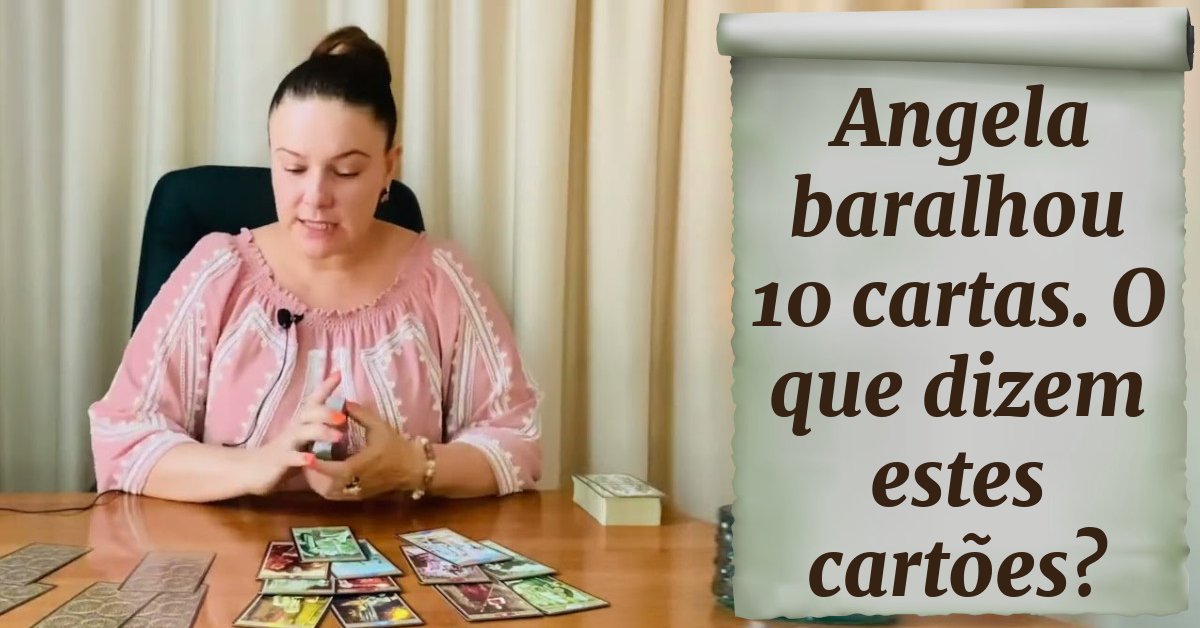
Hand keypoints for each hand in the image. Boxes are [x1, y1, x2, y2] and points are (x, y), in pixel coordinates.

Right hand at [244, 372, 346, 495]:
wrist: (250, 470)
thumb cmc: (283, 453)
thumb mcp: (304, 439)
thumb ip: (319, 429)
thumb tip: (344, 420)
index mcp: (301, 422)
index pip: (313, 400)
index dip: (325, 387)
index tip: (338, 373)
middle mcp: (294, 428)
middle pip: (309, 413)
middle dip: (326, 412)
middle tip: (343, 417)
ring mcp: (286, 444)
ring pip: (302, 432)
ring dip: (321, 432)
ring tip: (339, 437)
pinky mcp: (279, 460)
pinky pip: (290, 458)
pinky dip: (301, 458)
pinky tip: (312, 460)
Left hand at [305, 401, 425, 500]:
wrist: (412, 467)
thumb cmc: (396, 446)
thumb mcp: (379, 426)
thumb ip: (359, 413)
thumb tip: (342, 402)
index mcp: (361, 467)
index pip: (335, 470)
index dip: (319, 465)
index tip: (307, 454)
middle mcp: (356, 484)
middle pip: (325, 486)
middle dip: (312, 473)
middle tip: (305, 456)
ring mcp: (356, 493)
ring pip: (327, 493)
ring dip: (316, 481)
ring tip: (311, 464)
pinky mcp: (357, 497)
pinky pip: (334, 495)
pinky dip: (324, 486)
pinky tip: (322, 472)